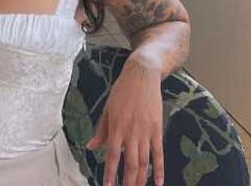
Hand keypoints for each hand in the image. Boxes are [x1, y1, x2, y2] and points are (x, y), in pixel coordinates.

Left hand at [86, 54, 164, 185]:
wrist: (142, 74)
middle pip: (130, 163)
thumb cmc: (122, 90)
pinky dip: (159, 168)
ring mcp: (146, 131)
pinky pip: (158, 152)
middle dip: (128, 181)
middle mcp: (131, 132)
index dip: (110, 173)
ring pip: (144, 161)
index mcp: (116, 128)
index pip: (112, 156)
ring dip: (141, 179)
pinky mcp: (157, 128)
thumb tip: (91, 146)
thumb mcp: (107, 109)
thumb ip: (101, 130)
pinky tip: (158, 182)